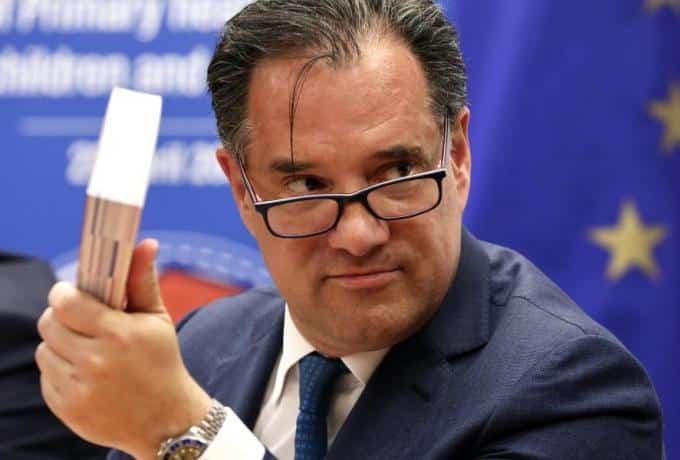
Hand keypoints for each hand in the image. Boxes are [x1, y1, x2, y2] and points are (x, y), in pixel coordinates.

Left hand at [36, 239, 211, 459]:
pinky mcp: (67, 408)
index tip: (70, 293)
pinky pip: (47, 376)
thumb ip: (143, 280)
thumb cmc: (162, 361)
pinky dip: (61, 370)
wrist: (165, 420)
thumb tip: (145, 242)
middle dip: (61, 316)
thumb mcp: (157, 320)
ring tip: (85, 348)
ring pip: (45, 349)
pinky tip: (85, 373)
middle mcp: (96, 361)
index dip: (64, 293)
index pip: (66, 302)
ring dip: (60, 344)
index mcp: (119, 333)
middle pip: (50, 323)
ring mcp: (79, 387)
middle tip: (78, 319)